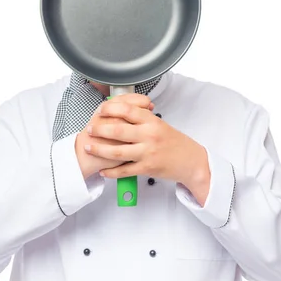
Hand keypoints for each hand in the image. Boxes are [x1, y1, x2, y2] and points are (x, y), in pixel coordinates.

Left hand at [84, 99, 210, 204]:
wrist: (191, 162)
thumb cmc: (175, 142)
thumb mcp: (161, 124)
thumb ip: (143, 118)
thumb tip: (121, 109)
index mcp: (152, 121)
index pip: (127, 110)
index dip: (110, 109)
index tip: (100, 110)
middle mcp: (149, 135)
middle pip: (118, 130)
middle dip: (99, 130)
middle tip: (89, 129)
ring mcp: (147, 153)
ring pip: (117, 152)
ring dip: (99, 150)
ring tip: (88, 147)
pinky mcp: (147, 168)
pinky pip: (124, 170)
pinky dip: (111, 172)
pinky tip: (103, 171)